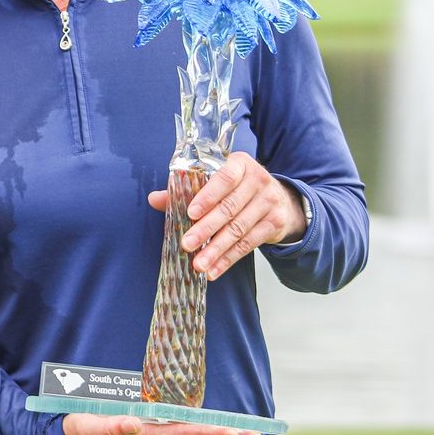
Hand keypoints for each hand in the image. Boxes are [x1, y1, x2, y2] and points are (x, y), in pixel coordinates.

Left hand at [146, 152, 305, 280]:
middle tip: (187, 244)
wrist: (279, 199)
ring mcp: (269, 202)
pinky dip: (229, 259)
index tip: (190, 213)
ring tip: (198, 264)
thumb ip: (185, 190)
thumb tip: (154, 199)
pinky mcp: (274, 223)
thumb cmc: (237, 188)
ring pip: (239, 229)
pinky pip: (249, 244)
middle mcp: (258, 180)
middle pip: (229, 208)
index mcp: (240, 164)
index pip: (224, 178)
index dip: (207, 196)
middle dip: (206, 229)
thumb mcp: (216, 182)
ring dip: (216, 250)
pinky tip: (214, 270)